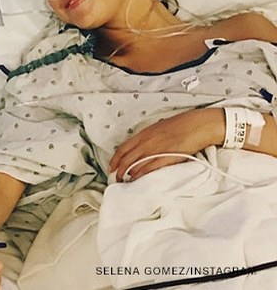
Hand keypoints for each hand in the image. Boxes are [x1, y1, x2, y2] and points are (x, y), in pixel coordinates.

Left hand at [109, 108, 223, 181]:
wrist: (197, 125)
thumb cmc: (180, 125)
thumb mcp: (158, 129)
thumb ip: (147, 138)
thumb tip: (140, 148)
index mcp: (143, 134)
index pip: (122, 149)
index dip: (114, 160)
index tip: (111, 167)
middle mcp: (146, 143)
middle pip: (126, 160)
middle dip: (119, 172)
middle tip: (117, 179)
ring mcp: (155, 151)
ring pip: (136, 167)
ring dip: (130, 176)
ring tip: (127, 182)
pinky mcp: (166, 159)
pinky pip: (149, 170)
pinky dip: (142, 177)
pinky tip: (139, 181)